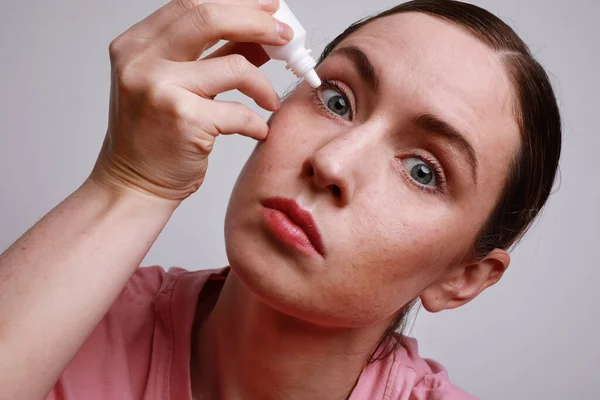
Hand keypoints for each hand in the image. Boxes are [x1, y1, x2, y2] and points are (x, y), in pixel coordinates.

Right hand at [89, 0, 292, 200]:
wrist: (134, 184)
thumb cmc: (155, 137)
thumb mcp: (177, 86)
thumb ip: (213, 56)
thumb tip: (260, 35)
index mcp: (136, 45)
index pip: (192, 4)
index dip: (238, 3)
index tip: (269, 8)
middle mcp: (141, 61)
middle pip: (211, 18)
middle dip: (259, 23)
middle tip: (285, 36)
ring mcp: (159, 89)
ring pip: (235, 66)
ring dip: (264, 84)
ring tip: (270, 100)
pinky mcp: (183, 120)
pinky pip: (239, 111)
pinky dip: (256, 122)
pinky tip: (257, 130)